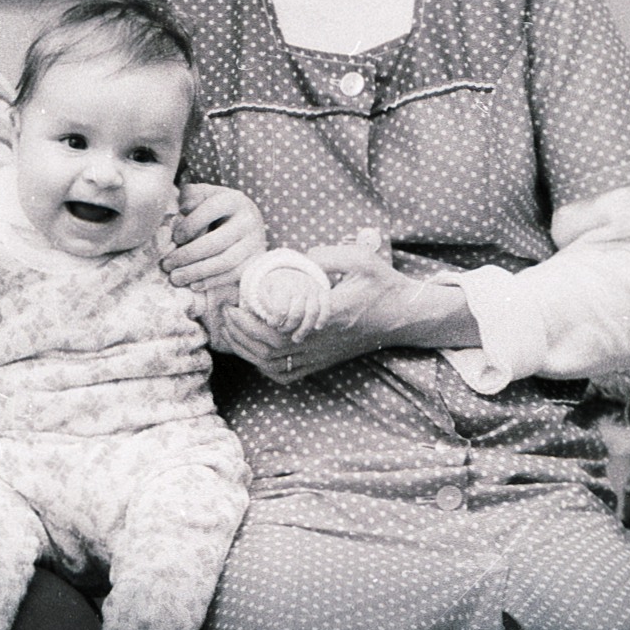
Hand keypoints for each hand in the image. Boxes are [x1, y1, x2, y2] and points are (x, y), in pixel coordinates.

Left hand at [160, 183, 266, 290]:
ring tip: (176, 278)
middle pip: (217, 242)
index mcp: (233, 200)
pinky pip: (234, 275)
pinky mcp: (256, 261)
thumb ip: (190, 195)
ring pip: (226, 262)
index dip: (190, 225)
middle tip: (167, 265)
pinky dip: (213, 282)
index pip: (211, 210)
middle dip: (188, 255)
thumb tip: (183, 208)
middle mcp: (247, 220)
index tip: (174, 238)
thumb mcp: (204, 195)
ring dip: (197, 272)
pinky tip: (194, 285)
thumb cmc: (216, 207)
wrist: (246, 220)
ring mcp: (254, 243)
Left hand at [223, 235, 475, 383]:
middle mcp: (322, 340)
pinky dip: (263, 366)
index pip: (281, 325)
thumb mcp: (363, 260)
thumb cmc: (383, 286)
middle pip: (269, 347)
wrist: (404, 317)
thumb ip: (331, 255)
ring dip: (247, 349)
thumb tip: (301, 258)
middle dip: (240, 332)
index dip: (252, 318)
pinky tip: (253, 350)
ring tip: (232, 328)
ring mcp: (321, 355)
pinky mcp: (322, 363)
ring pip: (273, 364)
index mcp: (328, 315)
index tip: (236, 300)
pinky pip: (286, 374)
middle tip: (225, 311)